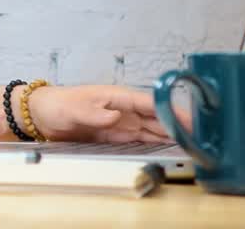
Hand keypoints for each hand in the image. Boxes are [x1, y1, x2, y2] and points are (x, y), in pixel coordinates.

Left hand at [27, 84, 184, 142]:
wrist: (42, 114)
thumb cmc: (57, 104)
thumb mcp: (73, 108)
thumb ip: (94, 113)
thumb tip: (115, 117)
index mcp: (118, 96)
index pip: (150, 103)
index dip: (171, 110)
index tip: (190, 118)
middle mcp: (124, 109)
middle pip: (158, 117)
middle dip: (179, 124)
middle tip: (202, 135)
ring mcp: (122, 122)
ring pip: (154, 129)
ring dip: (172, 135)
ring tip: (193, 143)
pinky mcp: (116, 135)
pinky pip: (142, 139)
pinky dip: (157, 143)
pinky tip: (170, 148)